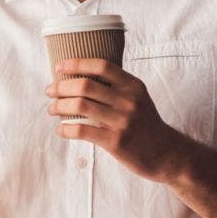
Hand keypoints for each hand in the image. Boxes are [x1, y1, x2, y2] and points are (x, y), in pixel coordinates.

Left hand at [45, 58, 190, 183]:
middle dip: (61, 86)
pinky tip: (60, 130)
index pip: (101, 66)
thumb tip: (80, 76)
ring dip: (59, 106)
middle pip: (85, 85)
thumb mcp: (138, 97)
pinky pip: (82, 130)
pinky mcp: (115, 142)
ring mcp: (122, 121)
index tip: (59, 67)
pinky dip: (66, 129)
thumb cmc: (146, 123)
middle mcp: (128, 100)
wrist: (167, 153)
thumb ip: (116, 86)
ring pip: (80, 106)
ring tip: (51, 109)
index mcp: (132, 86)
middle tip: (50, 91)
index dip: (77, 63)